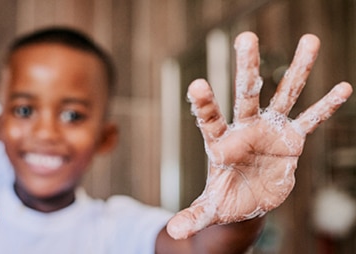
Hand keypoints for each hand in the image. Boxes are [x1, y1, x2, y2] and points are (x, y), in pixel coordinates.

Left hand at [166, 32, 351, 239]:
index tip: (196, 85)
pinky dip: (325, 107)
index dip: (205, 104)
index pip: (210, 119)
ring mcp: (270, 132)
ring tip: (310, 39)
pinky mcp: (292, 142)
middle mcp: (245, 130)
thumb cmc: (224, 200)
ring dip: (297, 70)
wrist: (246, 201)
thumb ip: (193, 217)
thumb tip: (172, 233)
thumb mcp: (209, 210)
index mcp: (220, 143)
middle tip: (246, 36)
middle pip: (246, 94)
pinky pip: (311, 121)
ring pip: (284, 95)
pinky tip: (343, 87)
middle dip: (247, 67)